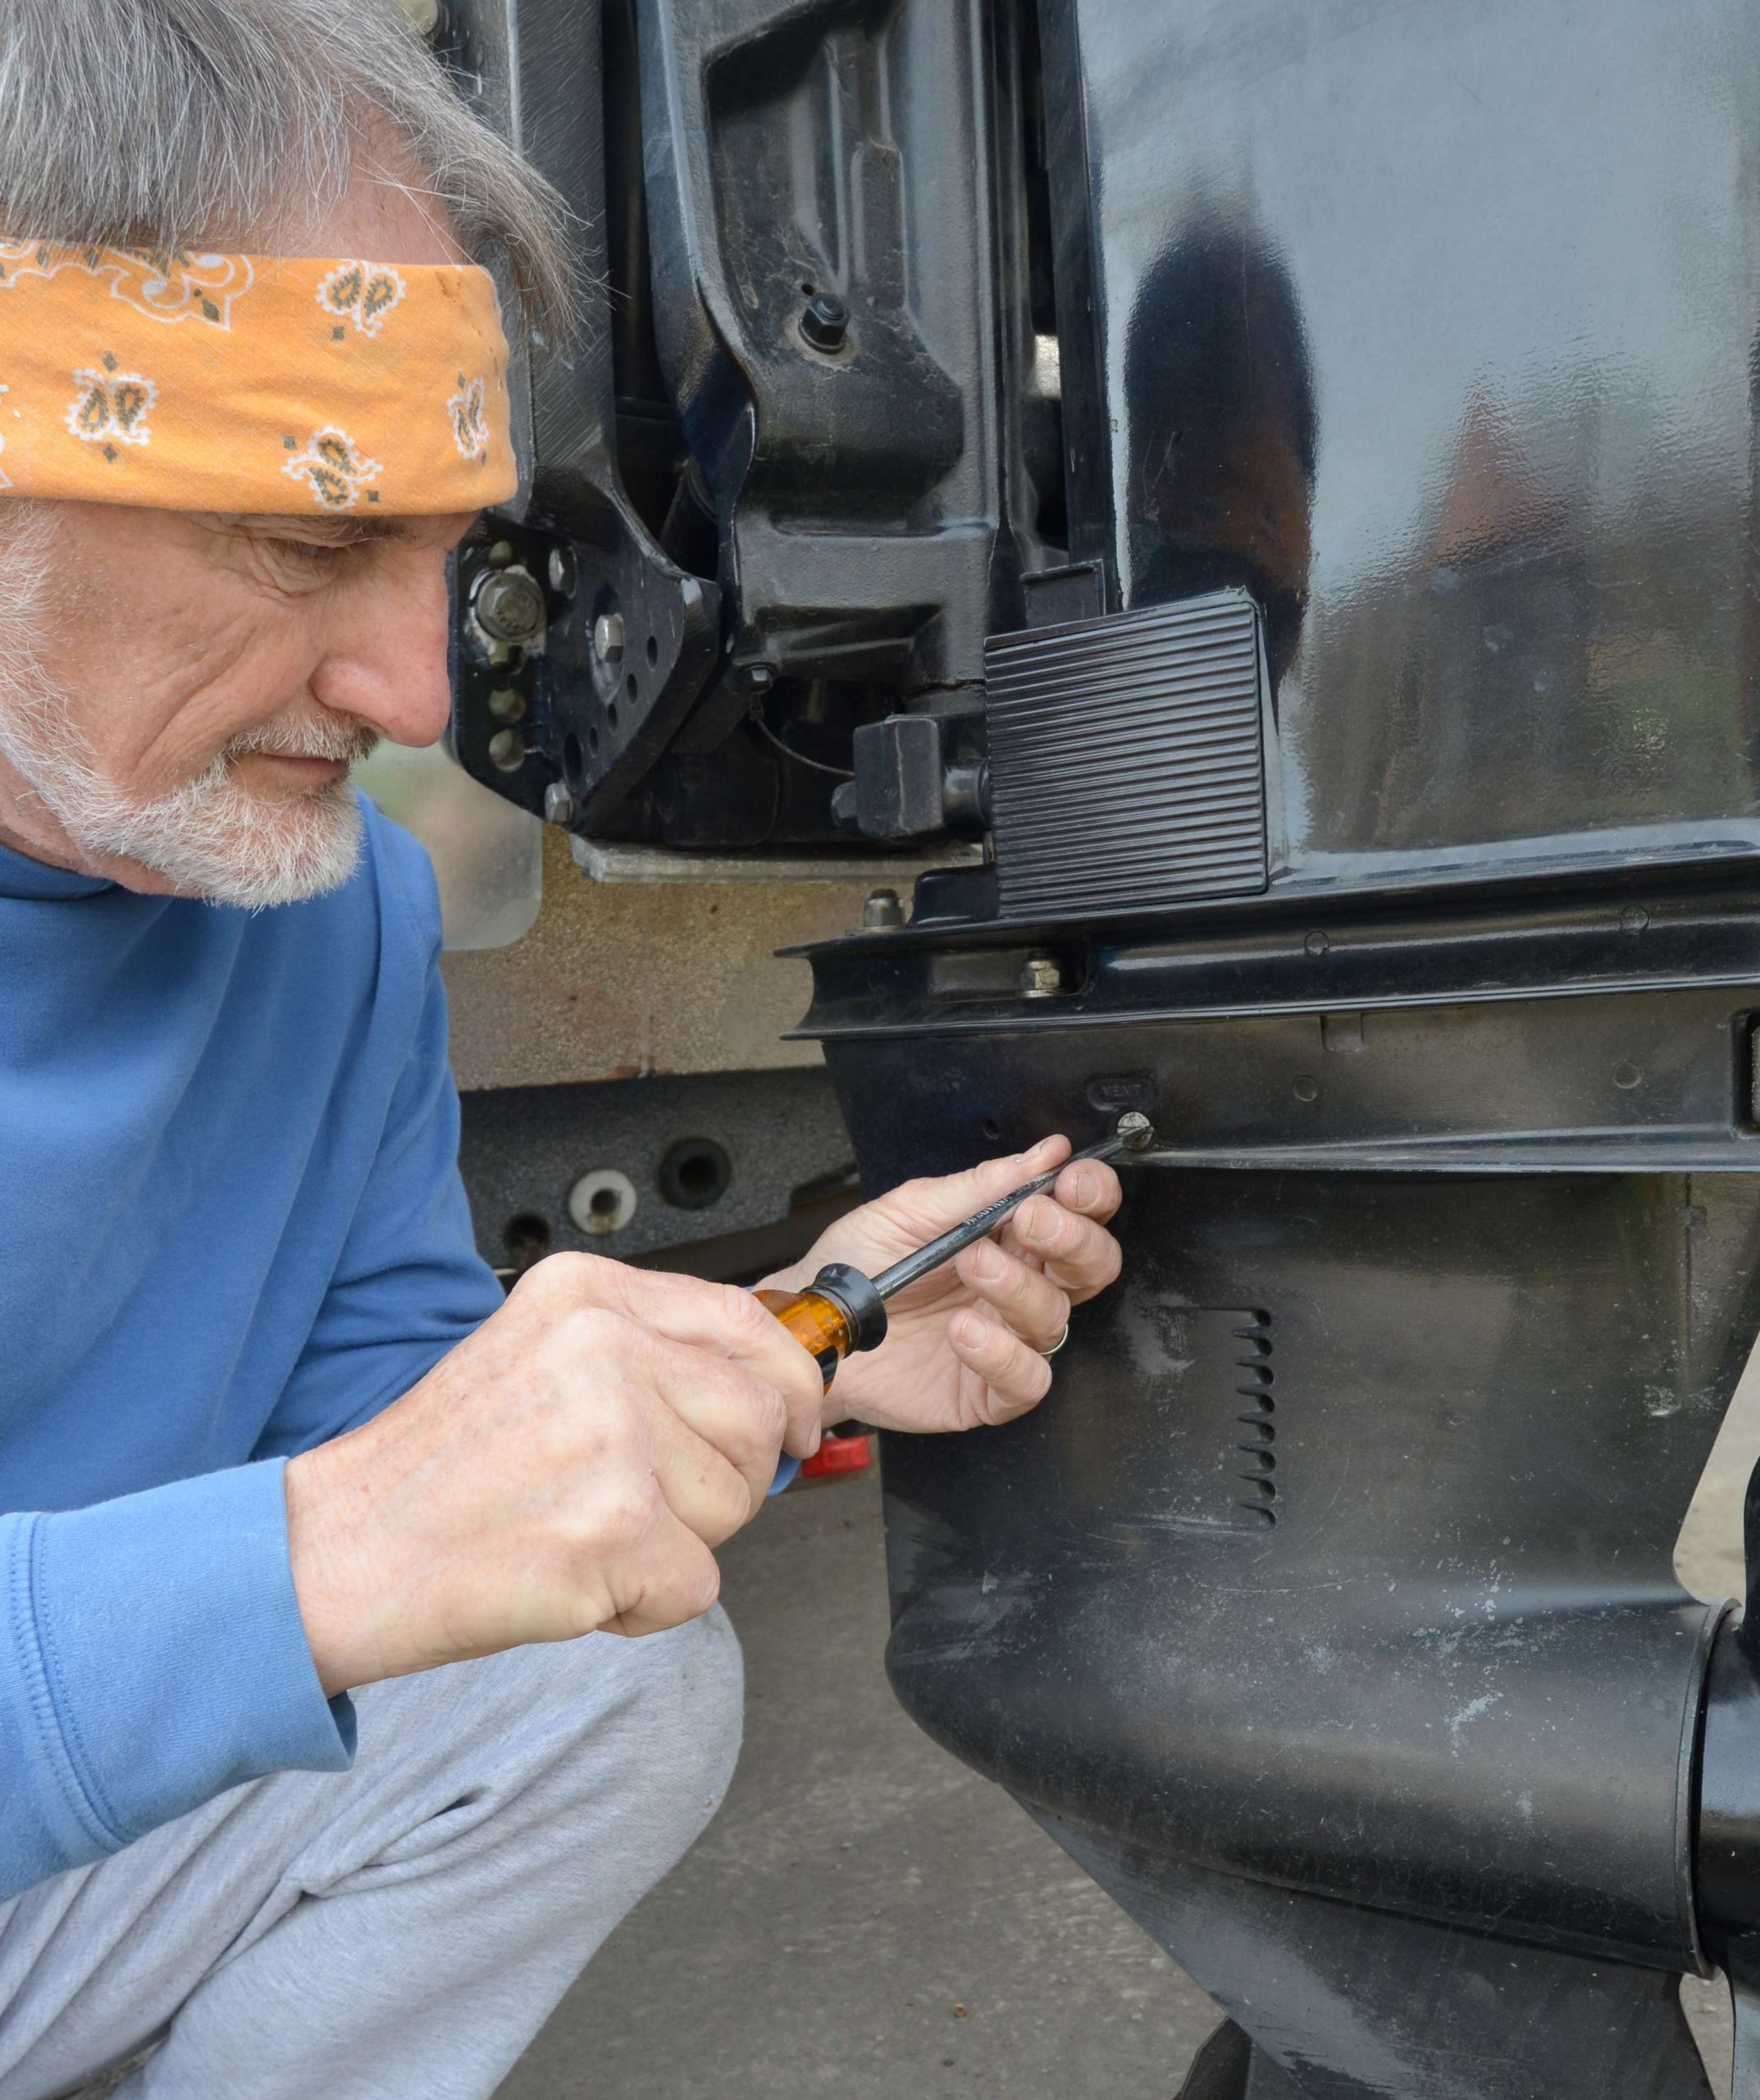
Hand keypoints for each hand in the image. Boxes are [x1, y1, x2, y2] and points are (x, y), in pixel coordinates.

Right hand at [285, 1253, 824, 1694]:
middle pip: (758, 1422)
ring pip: (734, 1509)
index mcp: (587, 1294)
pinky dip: (643, 1607)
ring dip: (674, 1546)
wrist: (338, 1553)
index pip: (749, 1324)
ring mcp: (611, 1436)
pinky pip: (696, 1587)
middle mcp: (604, 1348)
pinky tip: (570, 1581)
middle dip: (720, 1481)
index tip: (794, 1422)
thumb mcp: (540, 1359)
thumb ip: (648, 1356)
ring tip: (579, 1534)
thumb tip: (776, 1395)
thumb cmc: (439, 1472)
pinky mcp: (613, 1529)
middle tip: (630, 1503)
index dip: (789, 1385)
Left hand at [760, 1136, 1123, 1435]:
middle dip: (1074, 1239)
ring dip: (1021, 1287)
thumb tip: (1046, 1151)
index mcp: (1011, 1236)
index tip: (1070, 1180)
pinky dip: (1003, 1354)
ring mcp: (1007, 1339)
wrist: (812, 1324)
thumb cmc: (859, 1264)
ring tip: (972, 1265)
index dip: (1091, 1196)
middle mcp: (1019, 1287)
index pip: (1080, 1213)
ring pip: (1056, 1318)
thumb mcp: (911, 1210)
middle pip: (1091, 1266)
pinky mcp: (987, 1391)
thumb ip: (980, 1186)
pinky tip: (964, 1330)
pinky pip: (1027, 1380)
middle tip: (1031, 1220)